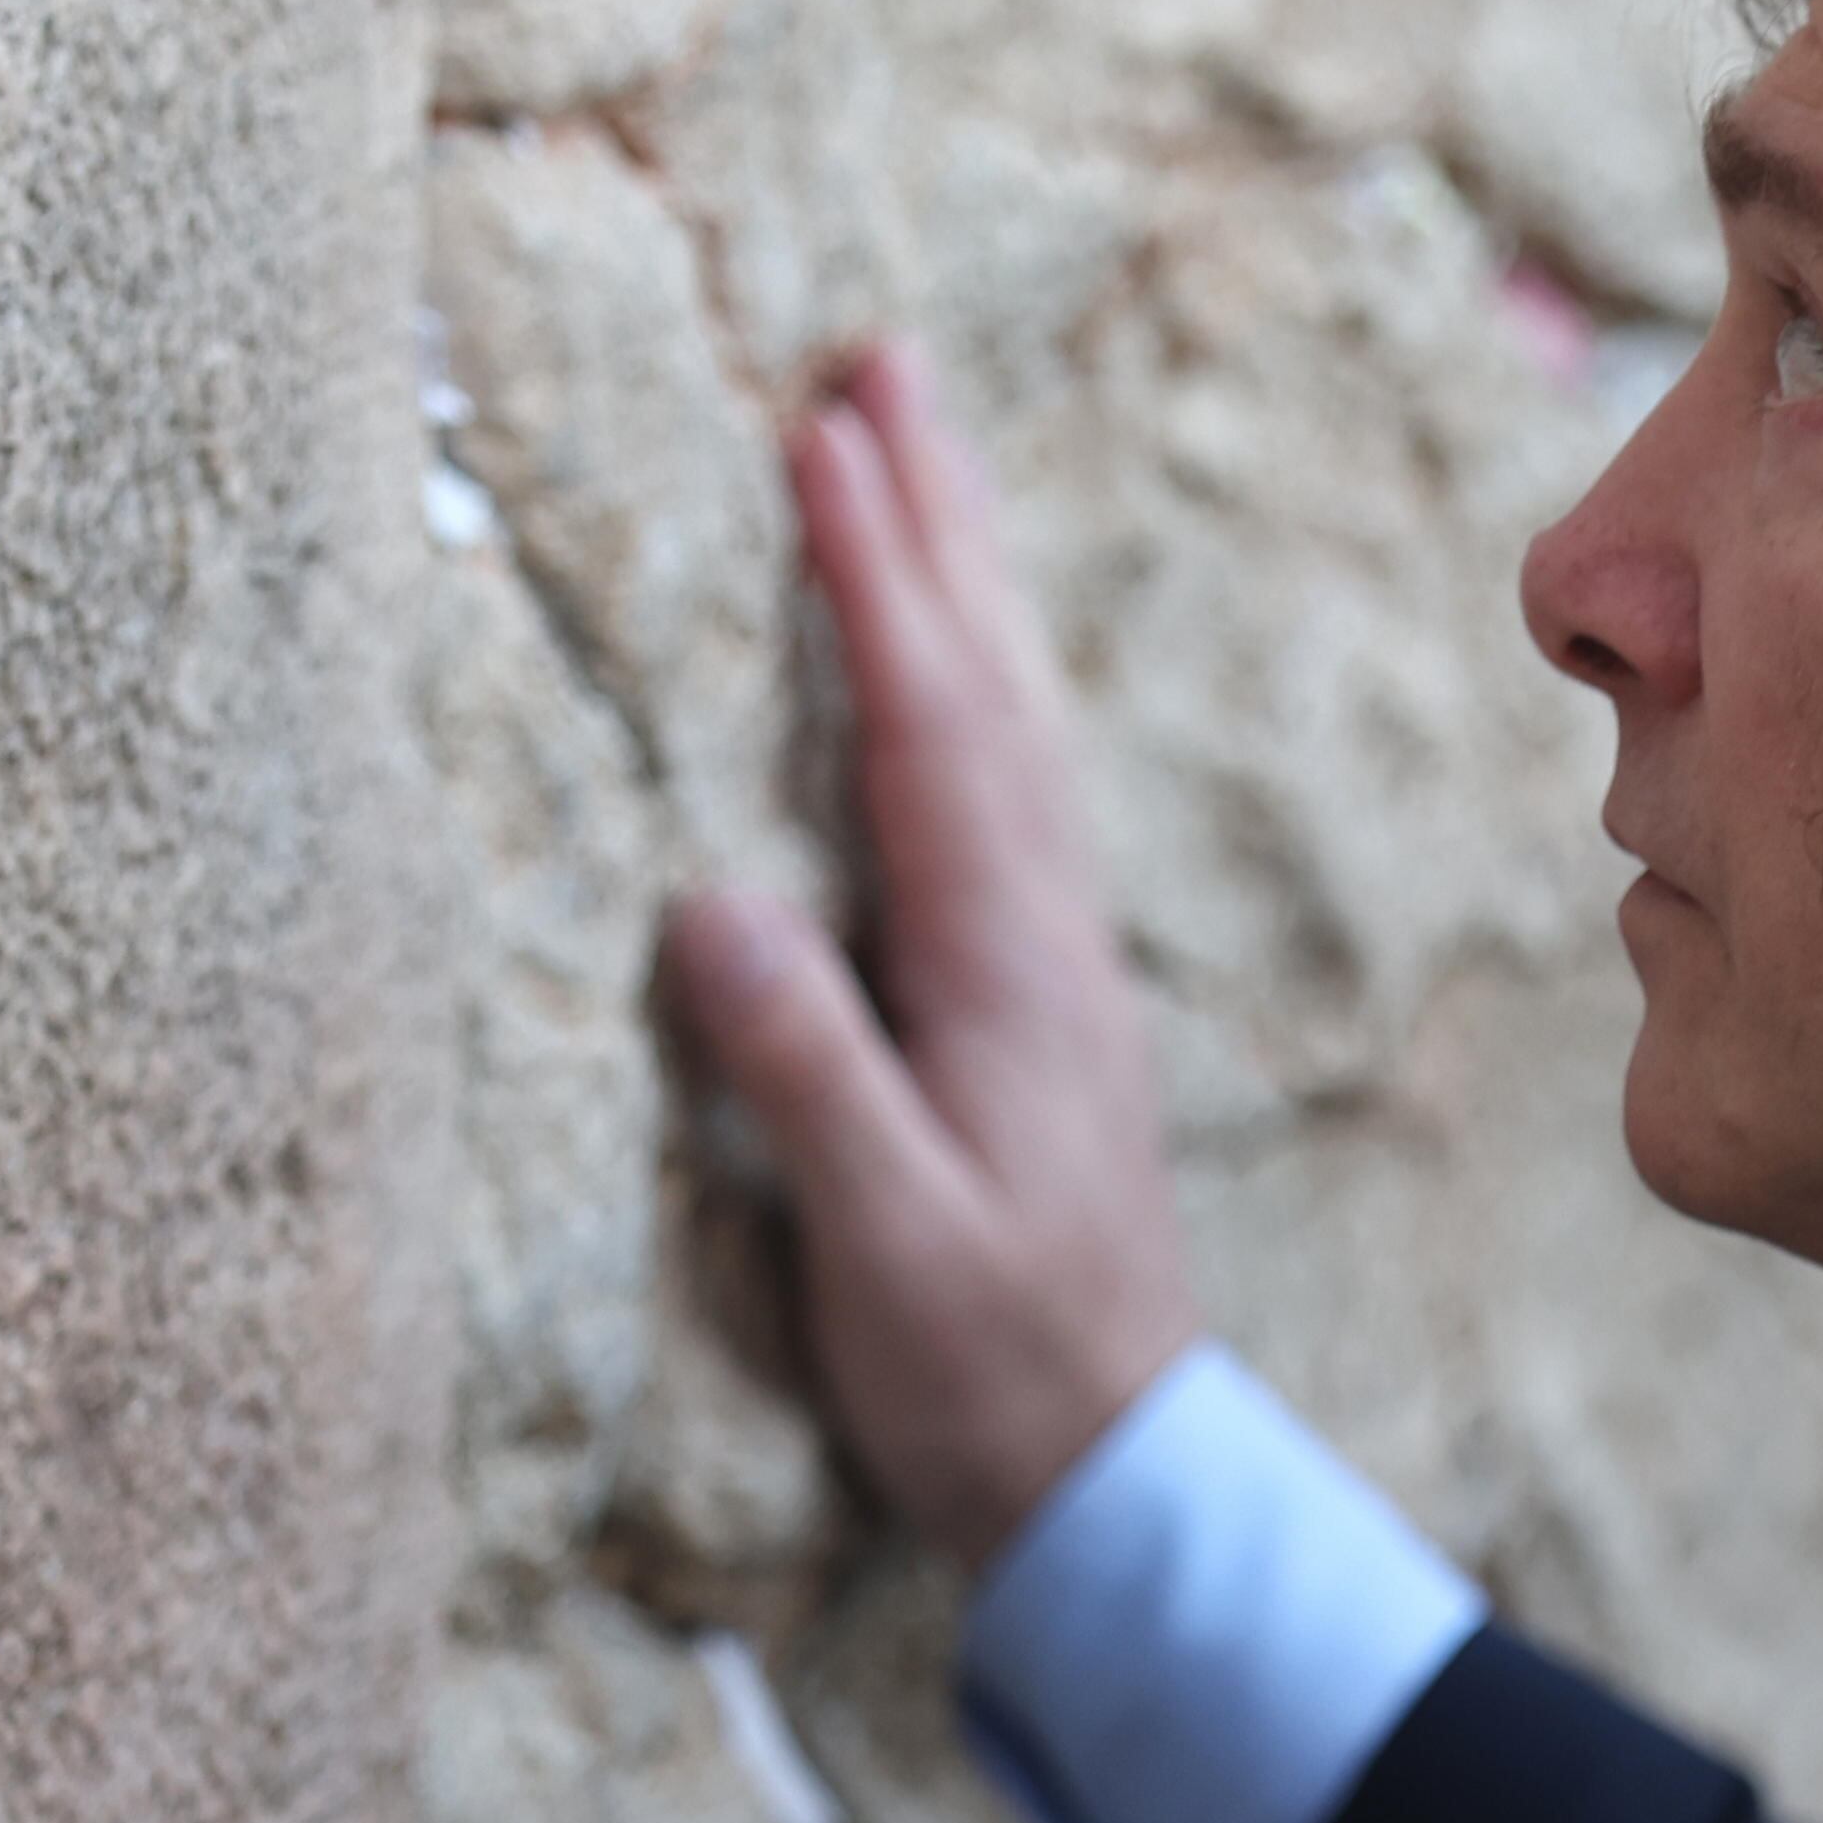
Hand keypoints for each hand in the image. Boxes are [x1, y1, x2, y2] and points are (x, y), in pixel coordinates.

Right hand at [659, 339, 1199, 1563]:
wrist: (1112, 1466)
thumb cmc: (989, 1368)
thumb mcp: (889, 1239)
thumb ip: (807, 1073)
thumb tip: (710, 896)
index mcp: (1001, 961)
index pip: (930, 727)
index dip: (876, 578)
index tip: (826, 437)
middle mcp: (1040, 925)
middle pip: (989, 675)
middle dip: (934, 510)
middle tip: (883, 356)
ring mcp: (1048, 948)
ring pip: (1007, 710)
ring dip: (960, 568)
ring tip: (913, 445)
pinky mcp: (1032, 985)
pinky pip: (1004, 774)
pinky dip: (969, 672)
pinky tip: (952, 653)